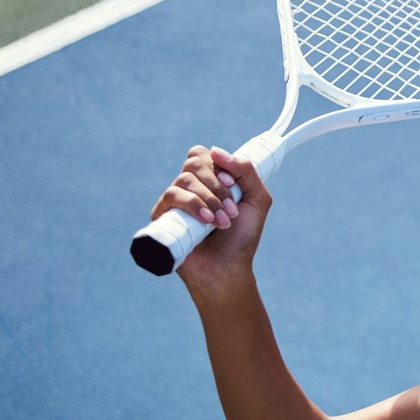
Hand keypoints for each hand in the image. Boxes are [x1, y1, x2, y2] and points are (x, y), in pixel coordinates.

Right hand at [148, 146, 274, 286]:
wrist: (227, 269)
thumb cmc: (242, 237)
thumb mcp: (257, 200)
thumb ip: (246, 171)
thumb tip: (216, 151)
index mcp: (209, 181)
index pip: (204, 155)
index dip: (219, 165)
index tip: (234, 186)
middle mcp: (190, 188)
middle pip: (194, 163)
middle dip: (218, 186)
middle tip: (232, 210)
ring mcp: (174, 202)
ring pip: (184, 180)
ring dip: (210, 199)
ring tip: (222, 222)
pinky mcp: (162, 216)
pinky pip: (172, 196)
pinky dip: (193, 204)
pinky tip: (207, 221)